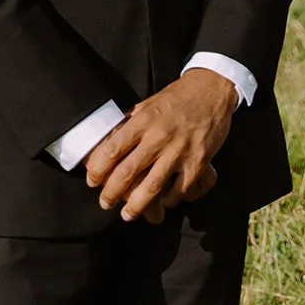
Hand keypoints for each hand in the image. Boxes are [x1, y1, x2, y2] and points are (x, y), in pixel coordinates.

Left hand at [85, 70, 236, 221]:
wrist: (212, 89)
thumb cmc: (177, 97)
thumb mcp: (148, 104)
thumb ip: (130, 122)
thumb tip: (108, 140)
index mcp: (144, 120)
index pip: (114, 148)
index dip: (99, 168)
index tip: (92, 179)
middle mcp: (159, 136)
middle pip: (128, 171)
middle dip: (111, 192)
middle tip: (104, 203)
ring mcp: (180, 150)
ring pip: (152, 186)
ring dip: (136, 205)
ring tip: (127, 214)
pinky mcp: (198, 162)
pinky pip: (179, 189)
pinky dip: (167, 200)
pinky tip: (161, 203)